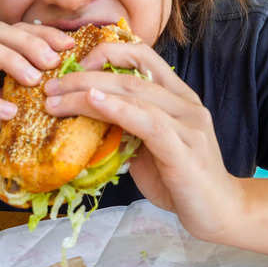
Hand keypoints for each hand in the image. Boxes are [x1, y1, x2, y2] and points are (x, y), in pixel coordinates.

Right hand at [0, 22, 74, 163]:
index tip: (69, 46)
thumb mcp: (2, 102)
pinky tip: (8, 112)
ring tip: (34, 80)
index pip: (13, 31)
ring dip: (8, 60)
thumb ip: (22, 90)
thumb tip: (62, 86)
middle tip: (53, 62)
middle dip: (28, 42)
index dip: (42, 34)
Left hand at [43, 41, 244, 242]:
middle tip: (49, 88)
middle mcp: (185, 104)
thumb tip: (85, 122)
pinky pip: (147, 121)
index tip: (73, 68)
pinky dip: (117, 109)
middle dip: (83, 76)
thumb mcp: (148, 148)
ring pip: (134, 93)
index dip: (106, 53)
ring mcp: (188, 124)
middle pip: (130, 75)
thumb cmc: (180, 182)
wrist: (218, 213)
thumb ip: (126, 128)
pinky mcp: (184, 149)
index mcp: (178, 97)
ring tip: (55, 101)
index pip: (143, 56)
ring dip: (88, 93)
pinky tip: (92, 103)